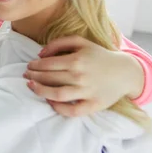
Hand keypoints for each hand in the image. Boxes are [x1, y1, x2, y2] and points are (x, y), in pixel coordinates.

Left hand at [24, 35, 143, 116]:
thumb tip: (40, 53)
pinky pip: (72, 110)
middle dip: (33, 77)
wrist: (125, 72)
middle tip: (26, 76)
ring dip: (40, 91)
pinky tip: (49, 101)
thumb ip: (59, 43)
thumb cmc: (99, 56)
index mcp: (77, 60)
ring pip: (56, 94)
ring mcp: (87, 92)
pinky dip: (58, 108)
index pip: (47, 64)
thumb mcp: (81, 42)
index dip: (34, 66)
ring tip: (31, 87)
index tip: (29, 66)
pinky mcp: (93, 105)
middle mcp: (80, 76)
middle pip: (49, 78)